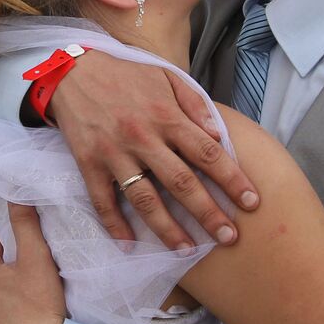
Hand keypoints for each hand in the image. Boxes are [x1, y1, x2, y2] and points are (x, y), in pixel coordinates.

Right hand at [49, 52, 256, 249]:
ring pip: (144, 199)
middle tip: (229, 238)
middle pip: (181, 183)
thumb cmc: (126, 75)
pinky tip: (130, 245)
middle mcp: (142, 138)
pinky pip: (103, 201)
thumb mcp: (166, 76)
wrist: (72, 72)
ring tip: (187, 251)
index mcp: (166, 116)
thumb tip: (220, 135)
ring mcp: (114, 154)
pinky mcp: (88, 164)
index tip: (251, 202)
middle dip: (208, 213)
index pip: (207, 153)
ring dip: (167, 229)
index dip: (232, 179)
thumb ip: (195, 104)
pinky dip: (115, 225)